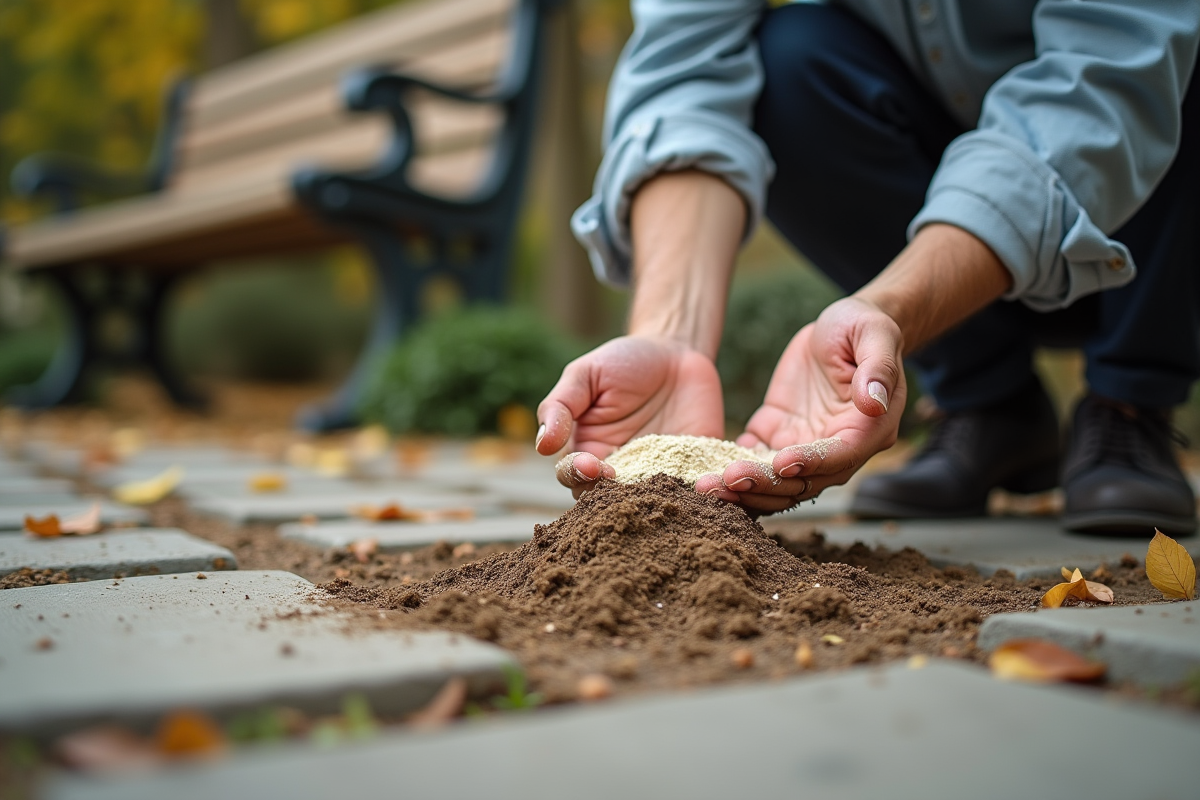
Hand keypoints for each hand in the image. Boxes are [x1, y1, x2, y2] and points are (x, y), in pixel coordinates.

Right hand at [536, 335, 724, 496]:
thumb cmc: (623, 361)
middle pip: (610, 501)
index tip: (590, 465)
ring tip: (664, 494)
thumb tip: (542, 445)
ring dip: (657, 504)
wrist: (677, 353)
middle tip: (623, 484)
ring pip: (653, 505)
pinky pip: (696, 491)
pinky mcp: (694, 472)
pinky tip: (706, 486)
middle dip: (614, 498)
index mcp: (588, 452)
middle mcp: (621, 472)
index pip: (574, 476)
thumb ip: (562, 406)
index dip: (578, 475)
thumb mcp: (586, 375)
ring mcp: (658, 475)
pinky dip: (701, 493)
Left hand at [694, 297, 904, 513]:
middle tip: (727, 482)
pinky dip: (733, 468)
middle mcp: (839, 448)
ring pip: (776, 480)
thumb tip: (874, 402)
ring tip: (707, 487)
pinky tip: (705, 473)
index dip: (811, 462)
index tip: (781, 462)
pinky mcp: (780, 434)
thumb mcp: (874, 336)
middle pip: (803, 479)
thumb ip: (877, 368)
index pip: (839, 456)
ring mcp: (806, 445)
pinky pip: (756, 458)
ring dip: (744, 488)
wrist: (840, 327)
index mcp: (869, 429)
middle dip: (765, 485)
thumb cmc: (864, 326)